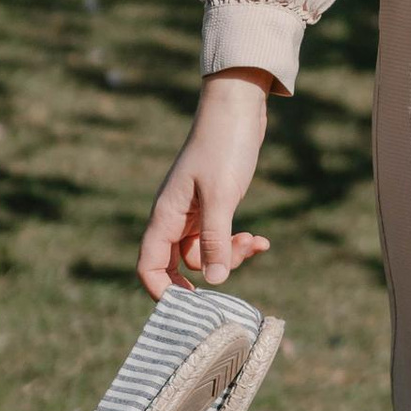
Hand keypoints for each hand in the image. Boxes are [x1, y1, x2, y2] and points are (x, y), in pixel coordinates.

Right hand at [137, 68, 276, 294]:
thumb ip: (216, 239)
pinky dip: (238, 241)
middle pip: (181, 264)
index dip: (163, 290)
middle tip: (238, 261)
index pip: (148, 265)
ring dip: (230, 254)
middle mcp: (175, 217)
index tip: (193, 302)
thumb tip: (215, 281)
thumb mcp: (221, 196)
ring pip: (205, 252)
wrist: (238, 107)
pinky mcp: (214, 205)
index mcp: (166, 215)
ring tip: (256, 241)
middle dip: (211, 270)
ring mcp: (194, 212)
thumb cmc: (224, 146)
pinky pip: (220, 236)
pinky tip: (262, 239)